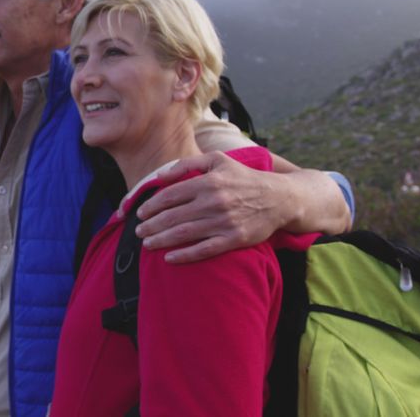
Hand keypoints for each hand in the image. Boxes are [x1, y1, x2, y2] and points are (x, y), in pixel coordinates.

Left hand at [134, 151, 290, 262]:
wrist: (279, 198)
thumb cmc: (243, 178)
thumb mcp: (217, 161)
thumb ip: (187, 164)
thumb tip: (160, 176)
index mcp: (208, 181)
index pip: (171, 195)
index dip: (152, 206)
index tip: (141, 213)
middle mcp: (214, 201)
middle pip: (174, 216)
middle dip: (152, 225)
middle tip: (139, 231)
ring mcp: (224, 222)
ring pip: (185, 233)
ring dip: (162, 240)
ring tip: (147, 243)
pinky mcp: (234, 239)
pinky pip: (204, 250)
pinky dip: (185, 255)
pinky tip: (169, 258)